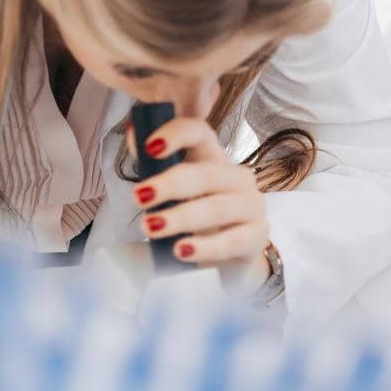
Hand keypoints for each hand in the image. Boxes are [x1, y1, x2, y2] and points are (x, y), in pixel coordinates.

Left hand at [128, 117, 271, 284]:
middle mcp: (237, 177)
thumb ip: (154, 167)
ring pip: (217, 208)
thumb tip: (132, 137)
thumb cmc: (195, 218)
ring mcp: (252, 205)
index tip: (150, 148)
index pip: (200, 133)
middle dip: (170, 185)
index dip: (176, 135)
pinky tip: (182, 251)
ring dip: (182, 217)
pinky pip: (232, 241)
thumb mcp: (174, 193)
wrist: (227, 257)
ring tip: (151, 228)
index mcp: (213, 158)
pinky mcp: (258, 235)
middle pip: (206, 174)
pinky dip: (205, 247)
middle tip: (139, 197)